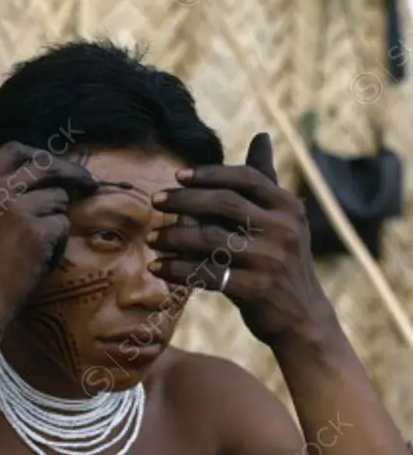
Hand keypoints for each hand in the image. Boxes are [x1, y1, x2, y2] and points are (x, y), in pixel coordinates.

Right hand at [0, 141, 96, 331]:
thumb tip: (41, 176)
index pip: (15, 150)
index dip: (41, 156)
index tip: (57, 167)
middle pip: (45, 165)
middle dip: (71, 173)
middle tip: (88, 184)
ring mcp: (14, 206)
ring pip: (58, 198)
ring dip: (56, 221)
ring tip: (37, 248)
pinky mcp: (35, 229)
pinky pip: (62, 225)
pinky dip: (57, 244)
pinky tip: (39, 261)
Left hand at [148, 133, 333, 342]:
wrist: (301, 318)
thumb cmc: (282, 264)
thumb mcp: (283, 220)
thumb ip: (266, 181)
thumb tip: (261, 136)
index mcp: (288, 207)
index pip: (245, 179)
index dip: (209, 174)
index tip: (178, 176)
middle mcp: (282, 229)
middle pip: (224, 203)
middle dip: (185, 200)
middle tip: (155, 201)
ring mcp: (269, 260)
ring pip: (210, 239)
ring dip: (175, 238)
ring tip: (152, 240)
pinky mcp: (254, 289)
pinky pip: (207, 273)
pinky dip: (178, 270)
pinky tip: (158, 268)